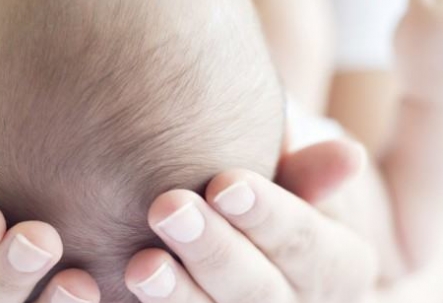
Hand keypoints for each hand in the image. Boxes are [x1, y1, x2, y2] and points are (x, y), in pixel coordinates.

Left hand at [123, 141, 381, 302]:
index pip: (307, 245)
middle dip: (214, 251)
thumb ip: (308, 170)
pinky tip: (96, 292)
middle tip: (167, 208)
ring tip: (137, 265)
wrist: (232, 226)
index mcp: (337, 266)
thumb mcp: (292, 176)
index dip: (267, 216)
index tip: (223, 182)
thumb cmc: (260, 190)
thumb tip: (347, 154)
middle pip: (260, 292)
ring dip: (178, 297)